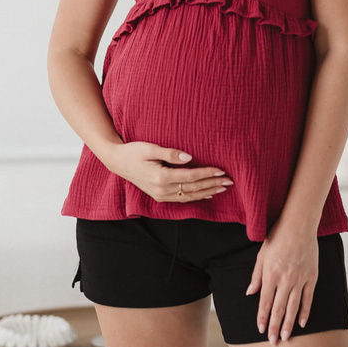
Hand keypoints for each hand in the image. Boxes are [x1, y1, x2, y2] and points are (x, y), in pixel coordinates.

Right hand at [103, 141, 232, 202]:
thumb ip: (170, 153)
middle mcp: (162, 190)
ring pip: (189, 196)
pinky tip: (206, 194)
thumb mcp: (150, 148)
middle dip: (212, 184)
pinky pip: (181, 199)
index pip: (190, 177)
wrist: (118, 162)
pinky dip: (195, 197)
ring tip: (222, 188)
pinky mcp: (160, 195)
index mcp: (161, 177)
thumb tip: (189, 157)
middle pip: (193, 189)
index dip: (207, 174)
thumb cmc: (133, 151)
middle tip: (229, 181)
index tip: (222, 170)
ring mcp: (160, 195)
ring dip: (207, 192)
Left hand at [246, 219, 318, 343]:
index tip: (261, 330)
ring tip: (285, 337)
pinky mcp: (311, 277)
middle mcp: (285, 280)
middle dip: (274, 326)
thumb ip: (256, 276)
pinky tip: (301, 322)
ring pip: (293, 307)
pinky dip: (305, 311)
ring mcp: (299, 279)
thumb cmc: (277, 237)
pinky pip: (308, 298)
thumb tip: (250, 293)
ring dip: (288, 324)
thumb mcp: (261, 254)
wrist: (299, 225)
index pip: (265, 302)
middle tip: (273, 342)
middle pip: (278, 309)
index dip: (262, 318)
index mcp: (270, 274)